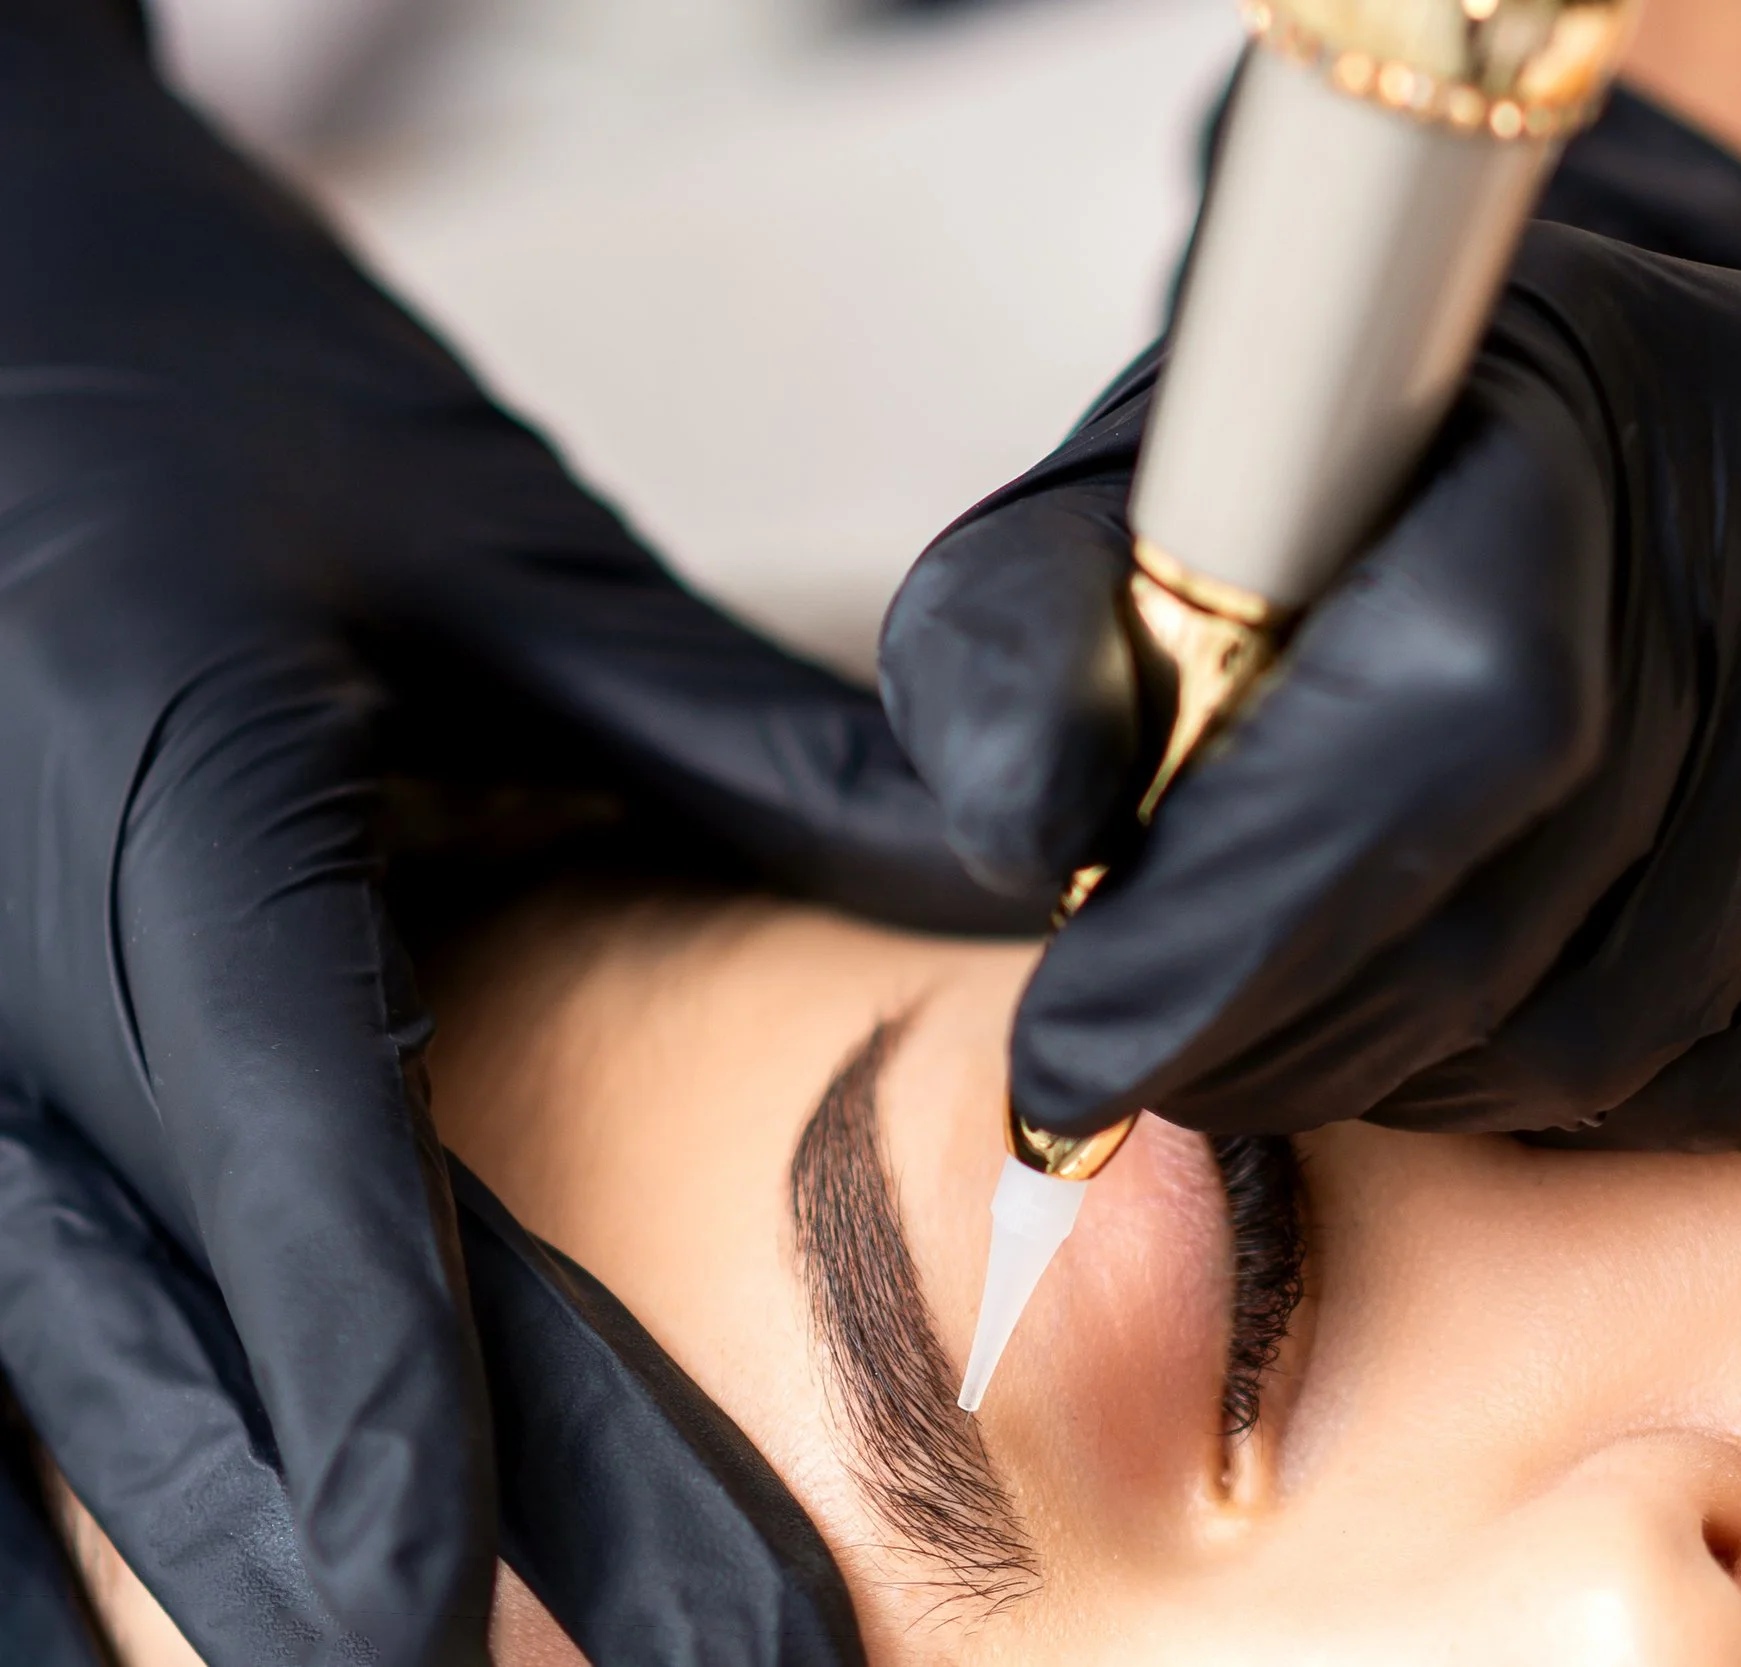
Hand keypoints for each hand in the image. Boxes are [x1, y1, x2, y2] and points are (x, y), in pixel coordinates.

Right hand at [0, 5, 1030, 1659]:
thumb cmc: (173, 372)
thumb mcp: (457, 531)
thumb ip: (718, 737)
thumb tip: (1013, 874)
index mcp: (166, 819)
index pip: (298, 1180)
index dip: (395, 1425)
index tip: (456, 1632)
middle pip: (183, 1355)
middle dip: (363, 1592)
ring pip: (18, 1403)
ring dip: (185, 1587)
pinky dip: (27, 1524)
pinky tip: (119, 1631)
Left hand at [880, 88, 1740, 1149]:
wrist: (1607, 423)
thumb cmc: (1342, 485)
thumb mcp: (1126, 513)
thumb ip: (1029, 650)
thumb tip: (1049, 835)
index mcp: (1576, 372)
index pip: (1458, 716)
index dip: (1259, 924)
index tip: (1085, 1050)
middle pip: (1554, 905)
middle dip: (1321, 1038)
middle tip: (1191, 1062)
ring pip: (1672, 1018)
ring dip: (1462, 1085)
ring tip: (1350, 1033)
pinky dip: (1623, 1089)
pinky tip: (1521, 1020)